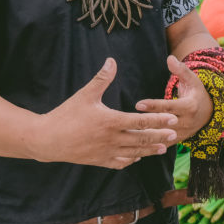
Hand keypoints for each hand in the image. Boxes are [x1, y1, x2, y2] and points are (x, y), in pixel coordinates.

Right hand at [33, 58, 178, 168]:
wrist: (47, 139)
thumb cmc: (66, 114)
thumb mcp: (85, 95)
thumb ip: (101, 79)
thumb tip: (112, 61)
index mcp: (110, 121)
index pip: (140, 121)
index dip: (158, 120)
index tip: (172, 118)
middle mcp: (111, 139)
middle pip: (141, 139)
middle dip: (159, 136)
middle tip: (175, 134)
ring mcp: (106, 152)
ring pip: (133, 153)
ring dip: (149, 150)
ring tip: (163, 148)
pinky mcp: (99, 161)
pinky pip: (119, 162)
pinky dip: (130, 160)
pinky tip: (137, 157)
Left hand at [135, 56, 212, 143]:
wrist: (208, 113)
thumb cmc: (196, 92)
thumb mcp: (192, 79)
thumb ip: (180, 70)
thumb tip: (170, 58)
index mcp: (190, 106)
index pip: (169, 106)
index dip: (154, 106)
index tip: (138, 104)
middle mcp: (187, 122)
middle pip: (164, 124)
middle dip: (147, 124)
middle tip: (127, 122)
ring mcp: (183, 134)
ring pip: (162, 137)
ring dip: (146, 138)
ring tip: (128, 136)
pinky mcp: (177, 141)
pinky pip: (162, 145)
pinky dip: (150, 146)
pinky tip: (134, 147)